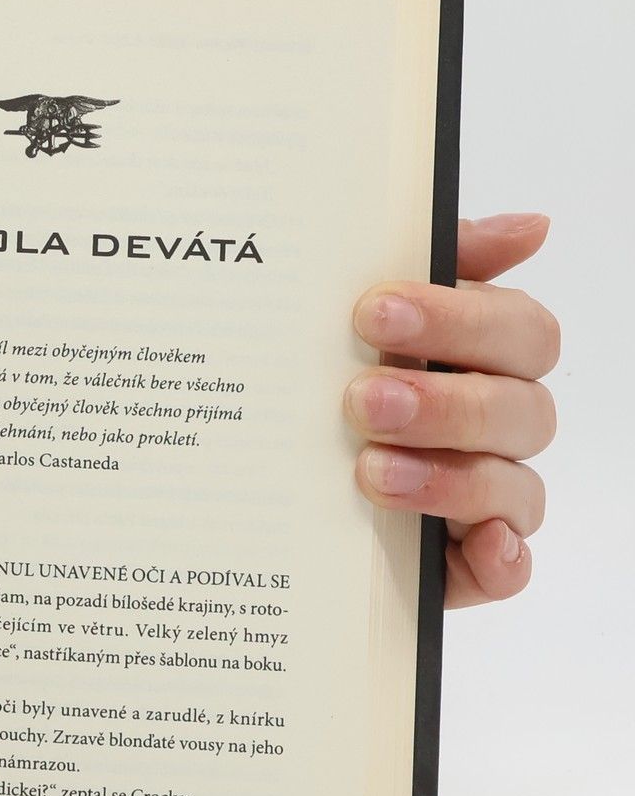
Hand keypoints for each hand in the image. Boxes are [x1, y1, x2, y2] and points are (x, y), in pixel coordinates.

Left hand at [346, 213, 557, 607]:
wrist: (262, 459)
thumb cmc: (330, 363)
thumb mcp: (360, 306)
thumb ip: (435, 258)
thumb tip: (531, 225)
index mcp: (482, 355)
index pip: (519, 330)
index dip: (458, 319)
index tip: (372, 311)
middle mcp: (496, 423)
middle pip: (520, 409)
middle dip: (443, 402)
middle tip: (362, 397)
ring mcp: (487, 494)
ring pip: (514, 489)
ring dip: (449, 480)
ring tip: (370, 470)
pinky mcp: (464, 562)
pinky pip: (509, 570)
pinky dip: (501, 561)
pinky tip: (478, 547)